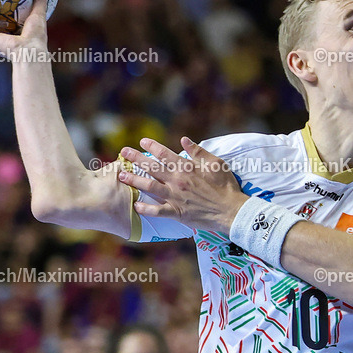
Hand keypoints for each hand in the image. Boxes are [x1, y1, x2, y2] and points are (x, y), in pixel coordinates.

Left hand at [118, 137, 247, 232]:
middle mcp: (177, 181)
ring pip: (150, 186)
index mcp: (186, 167)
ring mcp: (175, 197)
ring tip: (122, 176)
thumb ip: (198, 151)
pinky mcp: (177, 213)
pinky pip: (158, 211)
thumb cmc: (225, 186)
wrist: (230, 210)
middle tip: (123, 153)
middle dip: (136, 159)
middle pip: (152, 167)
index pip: (164, 153)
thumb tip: (184, 139)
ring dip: (134, 180)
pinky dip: (146, 209)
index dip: (151, 146)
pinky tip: (136, 205)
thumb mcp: (215, 163)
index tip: (141, 141)